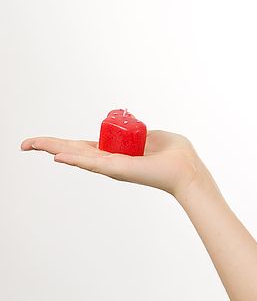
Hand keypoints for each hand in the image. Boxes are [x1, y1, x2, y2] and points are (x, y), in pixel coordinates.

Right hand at [20, 130, 205, 197]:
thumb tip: (136, 130)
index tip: (44, 142)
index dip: (64, 144)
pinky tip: (58, 156)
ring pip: (77, 157)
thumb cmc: (176, 155)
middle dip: (49, 146)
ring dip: (54, 149)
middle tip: (24, 144)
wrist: (187, 170)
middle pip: (73, 151)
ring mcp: (112, 166)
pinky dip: (75, 159)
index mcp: (116, 153)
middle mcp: (110, 161)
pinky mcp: (118, 169)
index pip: (84, 147)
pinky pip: (93, 163)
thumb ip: (141, 133)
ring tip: (31, 144)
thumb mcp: (155, 136)